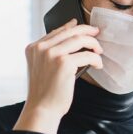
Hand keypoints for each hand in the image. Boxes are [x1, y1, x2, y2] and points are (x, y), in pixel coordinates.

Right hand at [14, 18, 103, 133]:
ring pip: (80, 39)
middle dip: (86, 30)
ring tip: (99, 51)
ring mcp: (51, 54)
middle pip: (69, 31)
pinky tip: (98, 65)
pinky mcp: (64, 63)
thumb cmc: (45, 92)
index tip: (80, 24)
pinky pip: (87, 55)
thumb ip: (51, 54)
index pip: (56, 31)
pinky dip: (96, 59)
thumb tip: (72, 40)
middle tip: (97, 33)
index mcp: (33, 48)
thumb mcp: (42, 68)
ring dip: (93, 44)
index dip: (70, 26)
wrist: (42, 109)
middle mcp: (41, 48)